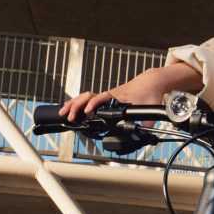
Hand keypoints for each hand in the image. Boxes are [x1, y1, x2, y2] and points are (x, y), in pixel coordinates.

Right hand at [59, 63, 203, 125]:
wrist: (150, 81)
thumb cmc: (148, 92)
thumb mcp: (150, 108)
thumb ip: (147, 122)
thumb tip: (146, 131)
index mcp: (117, 96)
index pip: (101, 98)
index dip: (93, 104)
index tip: (86, 112)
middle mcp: (109, 95)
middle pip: (87, 96)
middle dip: (76, 106)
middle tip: (68, 116)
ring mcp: (106, 96)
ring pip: (85, 97)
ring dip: (73, 104)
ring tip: (63, 113)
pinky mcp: (105, 98)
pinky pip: (87, 99)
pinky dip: (77, 103)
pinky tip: (70, 110)